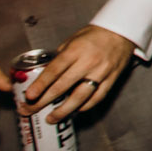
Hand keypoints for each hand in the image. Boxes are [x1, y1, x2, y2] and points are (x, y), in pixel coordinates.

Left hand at [18, 26, 135, 121]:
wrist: (122, 32)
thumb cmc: (94, 35)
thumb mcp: (72, 40)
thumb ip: (60, 57)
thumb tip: (45, 74)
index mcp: (75, 51)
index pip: (54, 71)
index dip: (40, 85)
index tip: (29, 96)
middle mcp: (88, 63)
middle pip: (63, 86)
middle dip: (44, 101)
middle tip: (30, 110)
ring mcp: (101, 73)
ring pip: (80, 97)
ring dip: (64, 110)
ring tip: (51, 118)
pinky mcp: (112, 80)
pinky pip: (97, 98)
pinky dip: (85, 106)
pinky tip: (75, 111)